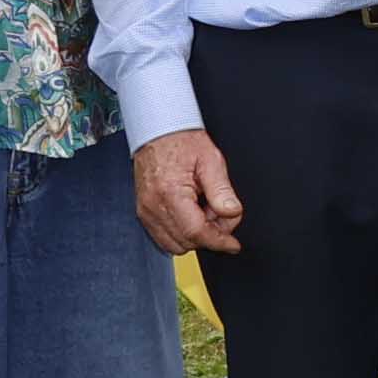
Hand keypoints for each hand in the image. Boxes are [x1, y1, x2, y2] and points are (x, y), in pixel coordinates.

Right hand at [136, 126, 245, 254]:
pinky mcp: (144, 213)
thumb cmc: (181, 142)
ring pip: (174, 244)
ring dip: (195, 235)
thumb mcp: (211, 160)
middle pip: (187, 241)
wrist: (159, 132)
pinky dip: (182, 232)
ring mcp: (146, 211)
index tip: (233, 245)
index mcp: (170, 193)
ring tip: (204, 209)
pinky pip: (164, 237)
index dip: (219, 241)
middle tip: (220, 213)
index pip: (196, 232)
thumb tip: (232, 213)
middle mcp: (153, 206)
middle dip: (209, 235)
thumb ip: (222, 190)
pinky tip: (192, 213)